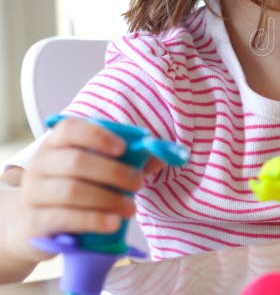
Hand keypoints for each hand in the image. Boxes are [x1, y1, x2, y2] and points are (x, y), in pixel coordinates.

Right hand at [7, 118, 161, 262]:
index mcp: (56, 144)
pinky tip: (113, 224)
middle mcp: (39, 165)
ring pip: (71, 191)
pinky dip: (93, 220)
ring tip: (131, 208)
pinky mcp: (34, 223)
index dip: (98, 135)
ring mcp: (33, 195)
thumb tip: (169, 152)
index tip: (124, 148)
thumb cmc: (76, 189)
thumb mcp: (99, 170)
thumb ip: (132, 159)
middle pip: (77, 162)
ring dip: (108, 199)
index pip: (70, 129)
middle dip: (114, 172)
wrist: (34, 227)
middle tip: (139, 183)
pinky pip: (64, 218)